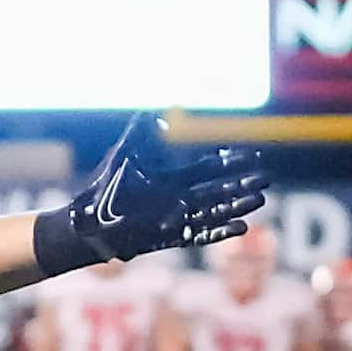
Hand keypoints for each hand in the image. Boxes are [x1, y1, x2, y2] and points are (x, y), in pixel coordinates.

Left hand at [36, 114, 269, 271]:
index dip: (230, 162)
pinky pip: (200, 235)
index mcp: (172, 179)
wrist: (86, 220)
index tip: (253, 155)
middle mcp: (179, 198)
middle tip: (265, 178)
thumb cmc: (103, 186)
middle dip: (241, 184)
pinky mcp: (170, 237)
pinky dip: (220, 232)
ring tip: (259, 200)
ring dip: (237, 206)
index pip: (208, 168)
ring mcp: (176, 219)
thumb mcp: (123, 153)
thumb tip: (157, 112)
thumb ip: (140, 132)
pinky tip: (241, 227)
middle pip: (217, 190)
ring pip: (214, 212)